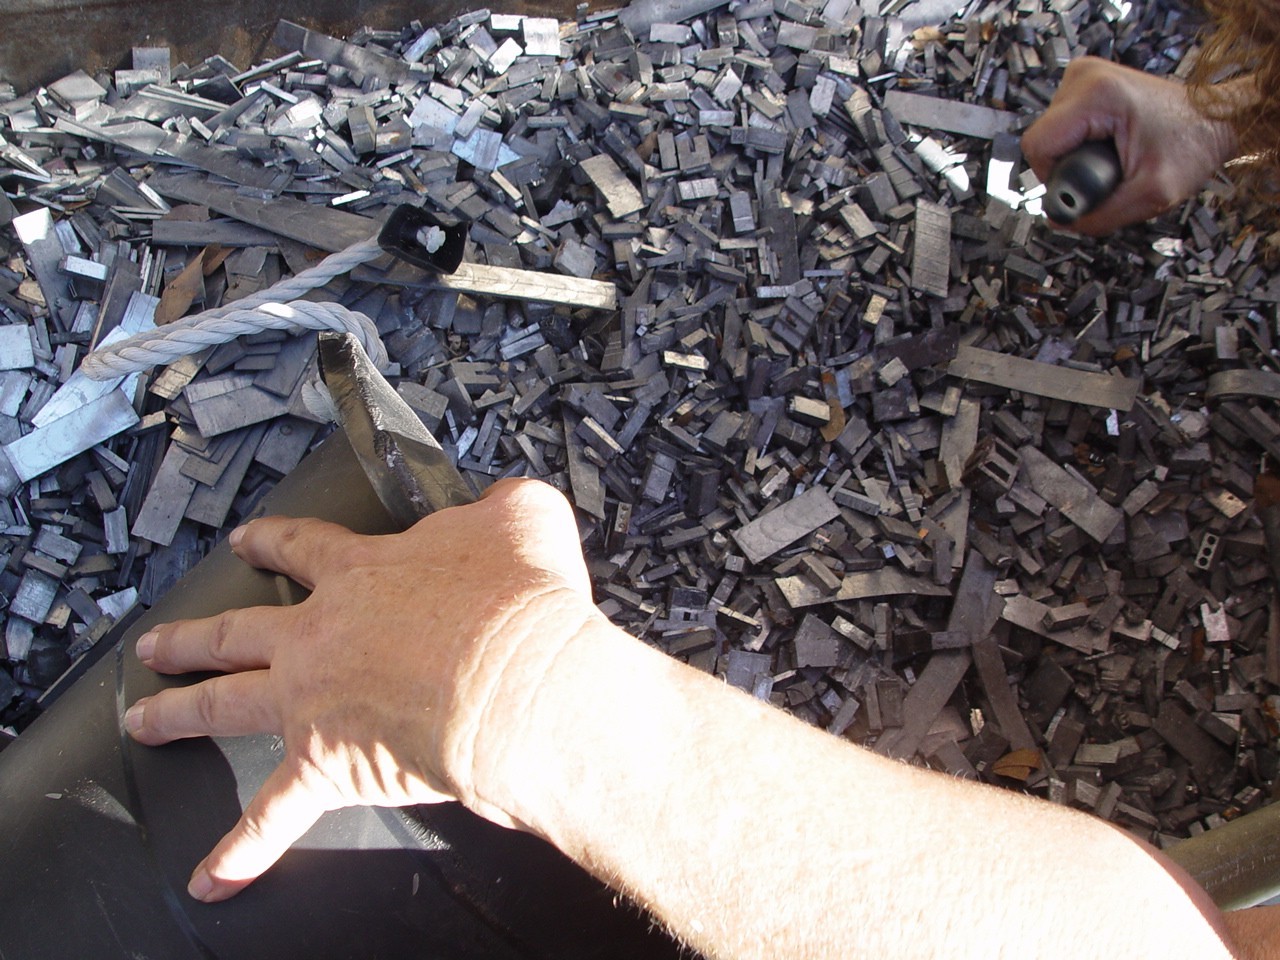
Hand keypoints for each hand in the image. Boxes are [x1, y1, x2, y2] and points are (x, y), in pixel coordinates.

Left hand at [124, 478, 596, 902]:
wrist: (515, 683)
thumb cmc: (520, 606)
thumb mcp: (524, 520)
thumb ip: (502, 507)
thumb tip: (503, 503)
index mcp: (363, 572)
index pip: (302, 548)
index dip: (271, 543)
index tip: (246, 543)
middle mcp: (321, 633)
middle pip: (237, 630)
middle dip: (194, 636)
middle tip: (159, 643)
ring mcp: (312, 700)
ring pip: (226, 703)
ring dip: (179, 713)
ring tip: (146, 720)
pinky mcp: (326, 764)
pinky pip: (272, 815)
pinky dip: (241, 849)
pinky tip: (212, 876)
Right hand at [1021, 57, 1237, 234]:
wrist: (1219, 119)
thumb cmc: (1194, 145)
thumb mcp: (1152, 195)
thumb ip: (1101, 216)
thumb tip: (1060, 222)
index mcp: (1096, 93)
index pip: (1037, 147)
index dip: (1054, 179)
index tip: (1088, 185)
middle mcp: (1083, 76)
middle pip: (1044, 141)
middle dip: (1070, 168)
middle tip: (1112, 171)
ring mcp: (1084, 76)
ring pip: (1052, 136)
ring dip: (1077, 157)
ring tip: (1116, 157)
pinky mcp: (1088, 84)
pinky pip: (1065, 128)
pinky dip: (1083, 145)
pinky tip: (1112, 146)